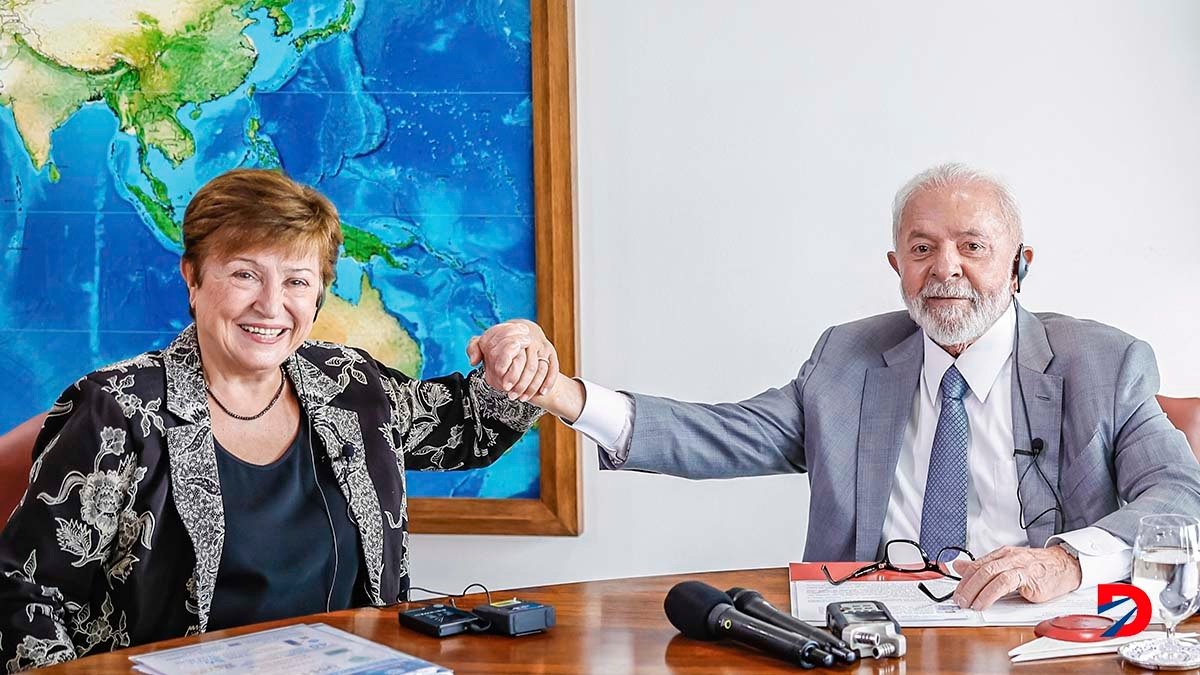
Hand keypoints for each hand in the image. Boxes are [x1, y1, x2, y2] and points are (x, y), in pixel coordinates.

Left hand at [467, 319, 558, 401]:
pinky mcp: (552, 354)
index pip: (516, 358)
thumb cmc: (501, 338)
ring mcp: (543, 347)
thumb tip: (473, 360)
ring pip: (541, 370)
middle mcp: (531, 341)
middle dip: (521, 384)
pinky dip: (548, 382)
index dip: (510, 373)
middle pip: (529, 367)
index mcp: (514, 336)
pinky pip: (553, 370)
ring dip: (533, 387)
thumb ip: (474, 348)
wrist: (524, 329)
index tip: (504, 386)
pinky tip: (541, 393)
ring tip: (523, 398)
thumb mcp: (485, 340)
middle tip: (512, 396)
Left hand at [951, 545, 1081, 609]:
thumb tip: (959, 567)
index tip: (956, 593)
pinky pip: (1005, 582)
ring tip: (970, 604)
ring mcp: (1018, 565)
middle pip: (980, 569)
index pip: (976, 565)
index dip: (963, 579)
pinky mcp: (1029, 577)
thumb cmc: (1038, 568)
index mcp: (1002, 554)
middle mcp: (1008, 557)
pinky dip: (991, 593)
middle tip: (959, 600)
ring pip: (990, 573)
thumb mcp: (1009, 566)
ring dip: (976, 591)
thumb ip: (985, 567)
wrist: (1065, 566)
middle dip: (966, 586)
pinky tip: (985, 602)